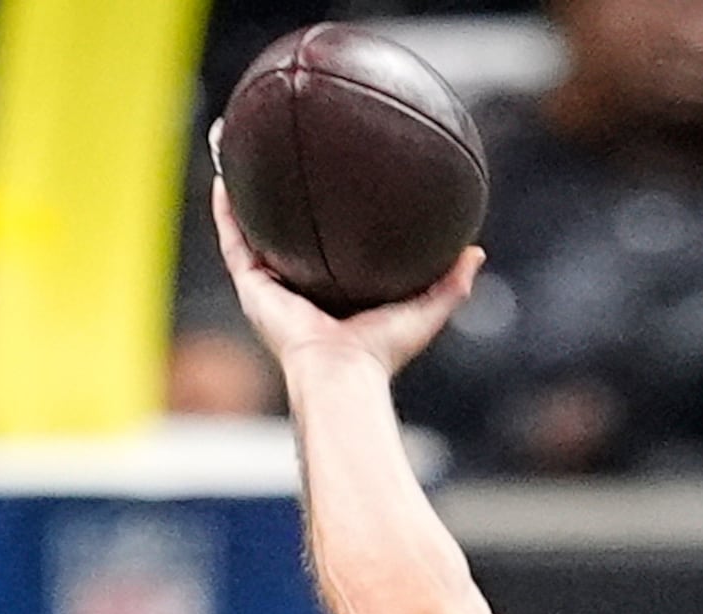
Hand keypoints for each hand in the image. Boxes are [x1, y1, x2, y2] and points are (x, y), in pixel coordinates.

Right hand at [211, 173, 480, 379]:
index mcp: (332, 293)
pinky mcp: (252, 287)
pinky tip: (226, 173)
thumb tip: (476, 251)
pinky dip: (227, 210)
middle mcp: (297, 288)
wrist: (342, 373)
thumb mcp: (426, 311)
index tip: (331, 183)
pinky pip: (234, 240)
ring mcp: (270, 287)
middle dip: (280, 200)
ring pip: (250, 231)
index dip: (326, 219)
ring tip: (239, 152)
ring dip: (243, 194)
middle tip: (283, 157)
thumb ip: (451, 284)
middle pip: (283, 234)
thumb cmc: (382, 353)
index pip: (325, 249)